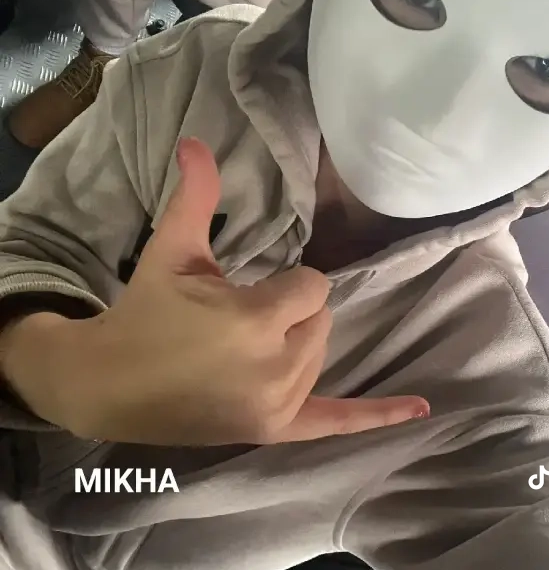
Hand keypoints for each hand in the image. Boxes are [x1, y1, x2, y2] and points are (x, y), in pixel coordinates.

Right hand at [4, 138, 427, 444]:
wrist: (106, 384)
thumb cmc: (143, 312)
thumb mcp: (172, 251)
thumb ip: (194, 196)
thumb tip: (196, 139)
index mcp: (257, 319)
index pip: (313, 286)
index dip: (282, 284)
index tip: (242, 293)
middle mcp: (277, 365)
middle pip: (322, 320)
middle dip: (289, 313)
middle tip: (237, 320)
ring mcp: (277, 404)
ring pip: (322, 355)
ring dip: (298, 345)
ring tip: (245, 348)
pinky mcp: (274, 430)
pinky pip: (336, 423)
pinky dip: (377, 416)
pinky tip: (421, 411)